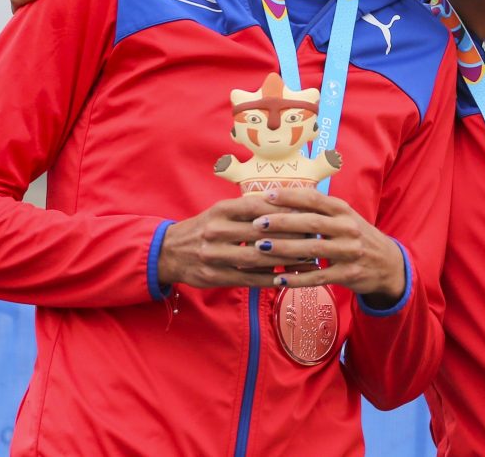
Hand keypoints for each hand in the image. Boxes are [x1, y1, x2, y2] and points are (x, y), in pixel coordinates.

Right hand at [156, 194, 301, 287]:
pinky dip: (269, 279)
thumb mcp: (221, 212)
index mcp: (220, 210)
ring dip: (285, 260)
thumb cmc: (205, 227)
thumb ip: (249, 209)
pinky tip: (288, 279)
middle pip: (260, 233)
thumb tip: (287, 204)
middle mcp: (216, 231)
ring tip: (308, 259)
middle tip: (315, 236)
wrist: (169, 252)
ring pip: (256, 258)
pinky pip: (247, 279)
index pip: (256, 207)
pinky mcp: (214, 276)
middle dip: (290, 235)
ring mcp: (214, 255)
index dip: (283, 210)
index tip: (307, 212)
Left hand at [250, 187, 406, 306]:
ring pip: (312, 250)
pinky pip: (318, 277)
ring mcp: (349, 252)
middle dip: (281, 222)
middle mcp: (348, 228)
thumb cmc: (356, 236)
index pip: (314, 199)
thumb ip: (319, 209)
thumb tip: (281, 198)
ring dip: (283, 248)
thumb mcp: (344, 217)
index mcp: (343, 210)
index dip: (290, 196)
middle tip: (257, 223)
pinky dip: (297, 278)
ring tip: (260, 248)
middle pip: (310, 223)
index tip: (267, 196)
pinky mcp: (348, 274)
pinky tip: (278, 278)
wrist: (388, 264)